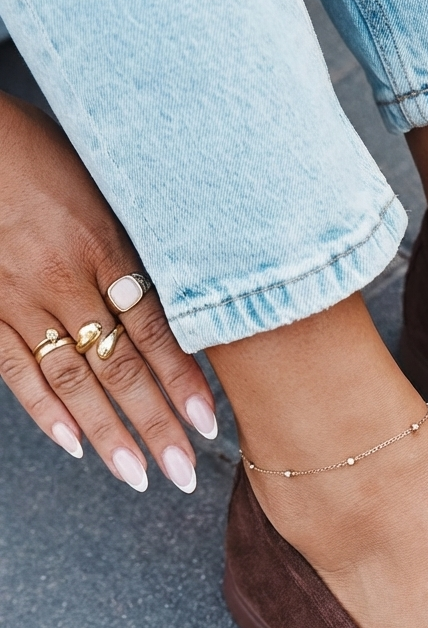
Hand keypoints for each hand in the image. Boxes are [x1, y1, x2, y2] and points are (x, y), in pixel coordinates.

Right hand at [0, 92, 217, 492]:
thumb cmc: (40, 151)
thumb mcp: (104, 187)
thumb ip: (138, 245)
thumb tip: (189, 294)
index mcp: (101, 246)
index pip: (153, 330)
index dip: (182, 381)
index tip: (208, 424)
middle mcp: (62, 279)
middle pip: (118, 366)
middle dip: (154, 425)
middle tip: (183, 472)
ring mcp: (17, 297)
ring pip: (70, 379)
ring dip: (107, 433)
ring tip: (137, 475)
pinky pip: (14, 368)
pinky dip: (43, 409)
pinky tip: (73, 444)